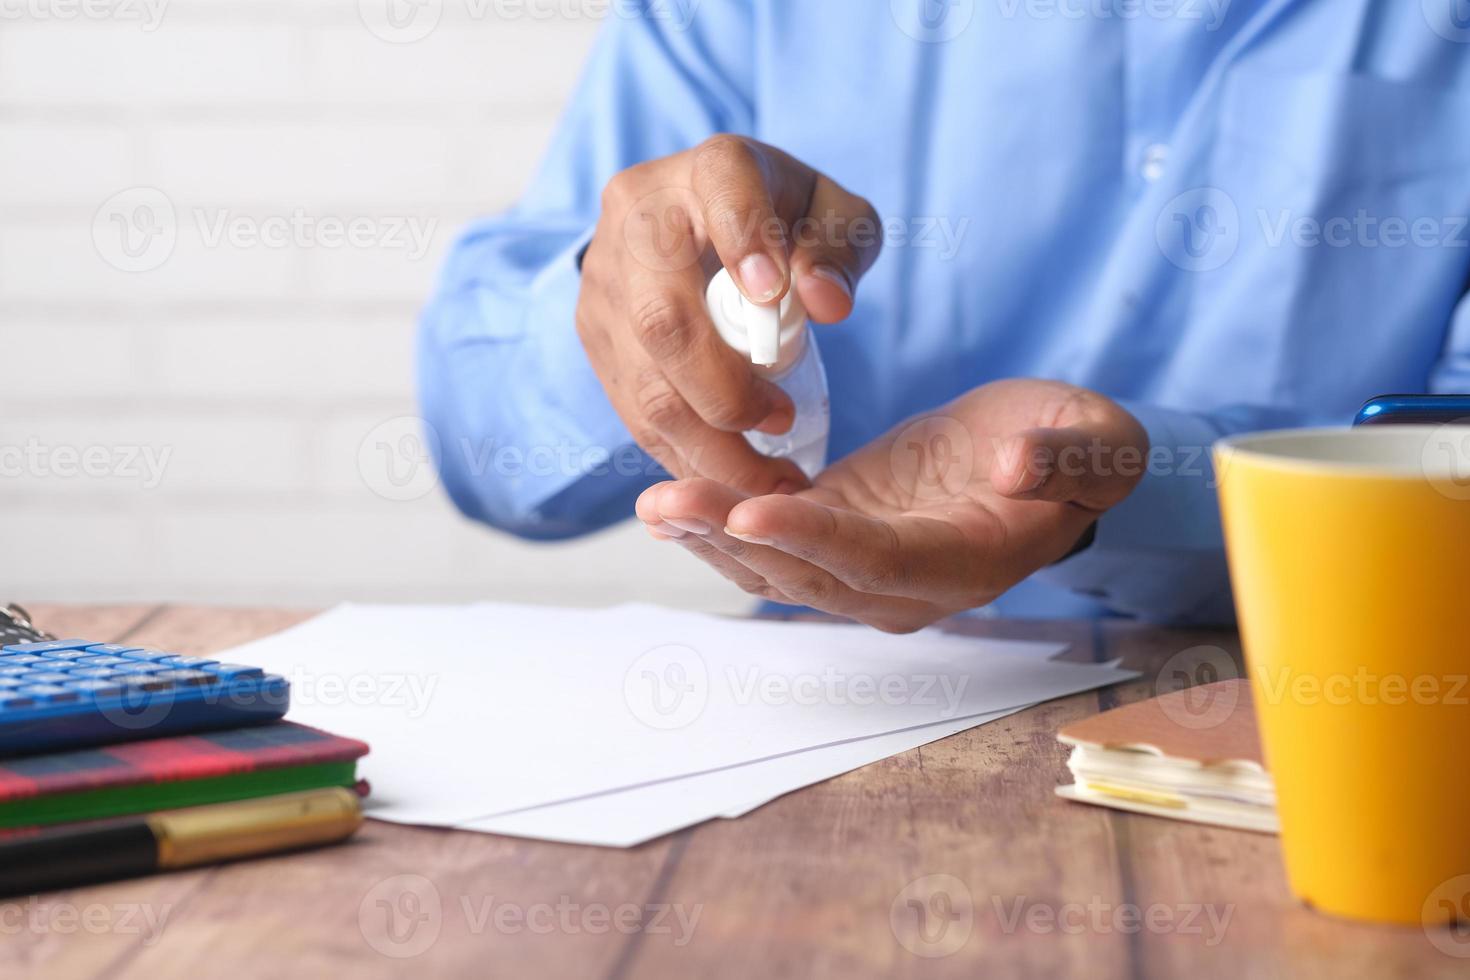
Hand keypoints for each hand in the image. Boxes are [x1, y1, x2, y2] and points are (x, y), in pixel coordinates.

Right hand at [578, 135, 880, 492]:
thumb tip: (824, 302)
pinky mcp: (595, 334)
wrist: (704, 222)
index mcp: (708, 170)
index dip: (746, 244)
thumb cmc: (786, 222)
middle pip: (664, 316)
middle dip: (725, 392)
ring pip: (645, 380)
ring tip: (769, 481)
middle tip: (781, 425)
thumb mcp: (835, 218)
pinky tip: (729, 479)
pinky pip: (632, 409)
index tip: (775, 296)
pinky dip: (682, 454)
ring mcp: (605, 280)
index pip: (723, 194)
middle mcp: (638, 217)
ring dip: (708, 445)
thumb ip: (841, 251)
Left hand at [636, 379, 1148, 632]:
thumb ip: (1066, 458)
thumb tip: (1016, 466)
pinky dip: (721, 521)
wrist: (1045, 458)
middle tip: (664, 502)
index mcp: (964, 564)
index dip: (814, 541)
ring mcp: (863, 566)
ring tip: (653, 502)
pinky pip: (771, 538)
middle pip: (807, 572)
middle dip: (731, 540)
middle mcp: (903, 585)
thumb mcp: (1095, 442)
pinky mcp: (837, 532)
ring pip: (775, 565)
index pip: (877, 561)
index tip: (748, 514)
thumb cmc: (1076, 448)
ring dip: (711, 536)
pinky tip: (673, 495)